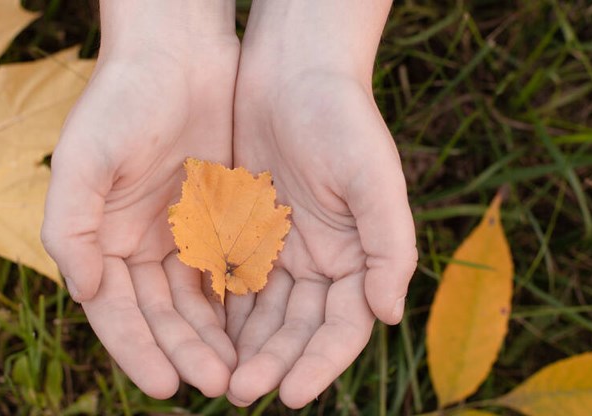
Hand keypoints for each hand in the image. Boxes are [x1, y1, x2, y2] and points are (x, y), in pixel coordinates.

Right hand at [41, 1, 238, 398]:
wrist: (179, 57)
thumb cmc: (124, 101)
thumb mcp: (85, 159)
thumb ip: (72, 227)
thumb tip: (84, 291)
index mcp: (103, 240)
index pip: (117, 312)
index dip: (137, 350)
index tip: (164, 386)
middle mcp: (141, 246)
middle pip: (163, 316)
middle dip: (186, 351)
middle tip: (218, 384)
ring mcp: (181, 236)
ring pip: (199, 302)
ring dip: (216, 338)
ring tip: (241, 370)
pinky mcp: (219, 222)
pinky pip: (230, 272)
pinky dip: (240, 303)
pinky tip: (258, 329)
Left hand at [225, 0, 416, 407]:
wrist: (293, 73)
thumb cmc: (343, 119)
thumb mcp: (374, 179)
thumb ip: (389, 247)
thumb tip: (390, 314)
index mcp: (359, 257)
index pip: (344, 327)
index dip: (321, 363)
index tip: (292, 395)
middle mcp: (323, 262)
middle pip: (299, 329)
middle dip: (274, 362)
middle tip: (242, 391)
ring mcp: (283, 250)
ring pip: (263, 315)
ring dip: (244, 348)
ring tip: (219, 378)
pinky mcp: (246, 234)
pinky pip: (232, 283)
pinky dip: (221, 313)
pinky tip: (202, 335)